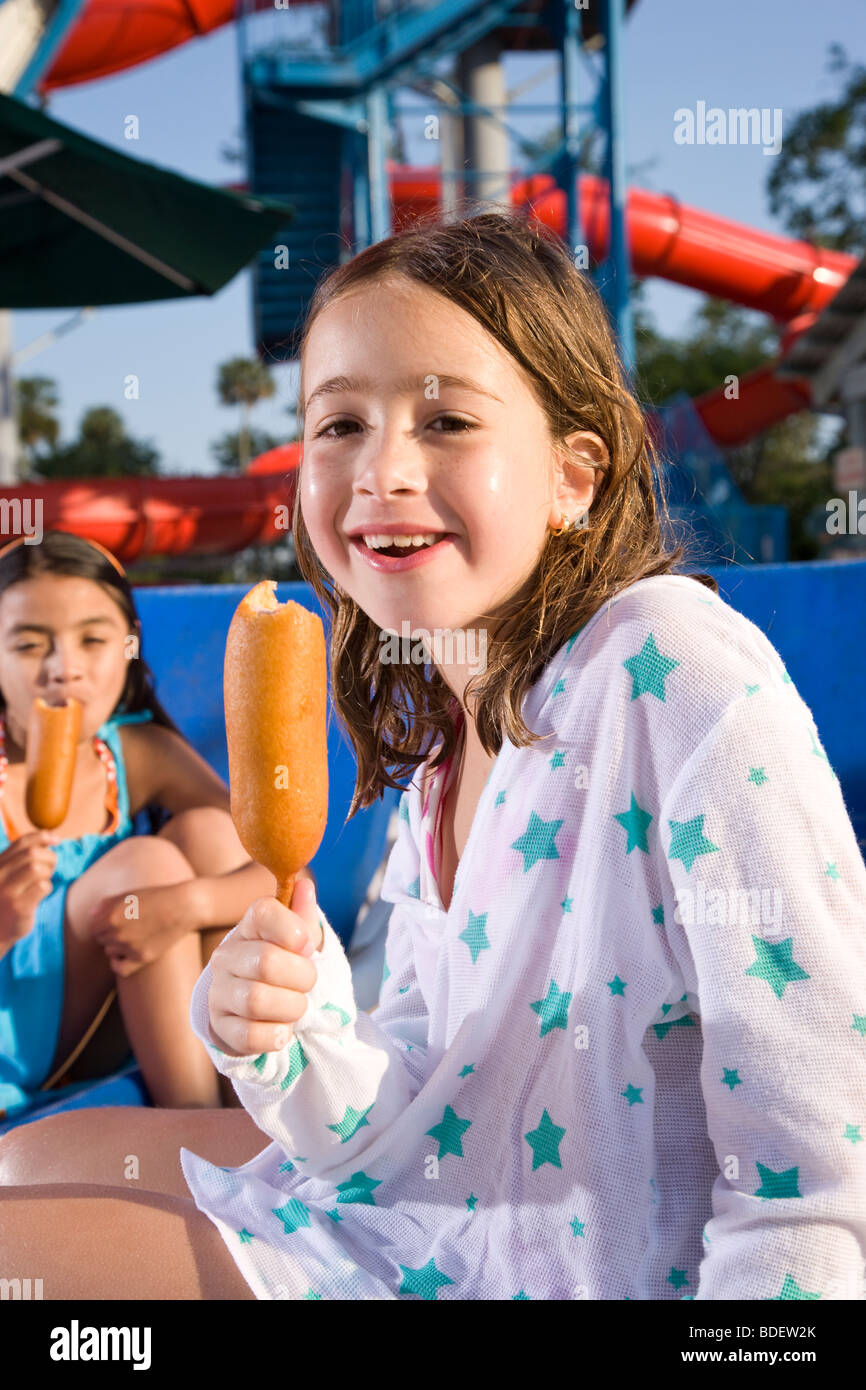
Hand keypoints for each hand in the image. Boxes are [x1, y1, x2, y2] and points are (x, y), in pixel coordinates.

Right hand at [0, 831, 57, 952]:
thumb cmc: (7, 900)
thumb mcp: (8, 875)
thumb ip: (22, 858)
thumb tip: (52, 837)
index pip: (21, 843)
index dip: (41, 837)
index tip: (56, 839)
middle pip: (32, 854)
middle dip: (49, 858)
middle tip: (51, 868)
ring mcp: (7, 891)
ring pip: (37, 869)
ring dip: (48, 873)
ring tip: (43, 882)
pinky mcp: (18, 906)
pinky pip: (43, 887)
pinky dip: (47, 887)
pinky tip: (40, 895)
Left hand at [91, 879, 204, 976]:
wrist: (183, 906)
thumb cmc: (156, 897)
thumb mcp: (128, 895)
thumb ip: (105, 905)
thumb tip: (91, 917)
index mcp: (110, 916)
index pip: (93, 927)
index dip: (102, 923)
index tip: (113, 921)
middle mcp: (117, 933)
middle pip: (101, 940)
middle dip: (110, 934)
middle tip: (127, 926)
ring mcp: (130, 947)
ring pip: (110, 951)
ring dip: (117, 945)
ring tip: (133, 935)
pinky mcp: (142, 957)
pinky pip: (119, 968)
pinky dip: (118, 963)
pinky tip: (123, 956)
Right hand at [208, 874, 321, 1057]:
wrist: (255, 1010)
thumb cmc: (282, 967)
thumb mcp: (296, 941)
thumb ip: (302, 916)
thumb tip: (304, 886)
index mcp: (248, 928)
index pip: (262, 912)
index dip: (292, 929)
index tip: (306, 947)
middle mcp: (226, 957)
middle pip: (267, 961)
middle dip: (302, 976)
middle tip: (308, 983)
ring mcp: (219, 993)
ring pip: (257, 1000)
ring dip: (291, 1007)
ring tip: (296, 1006)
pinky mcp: (221, 1027)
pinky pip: (250, 1035)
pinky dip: (276, 1035)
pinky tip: (282, 1029)